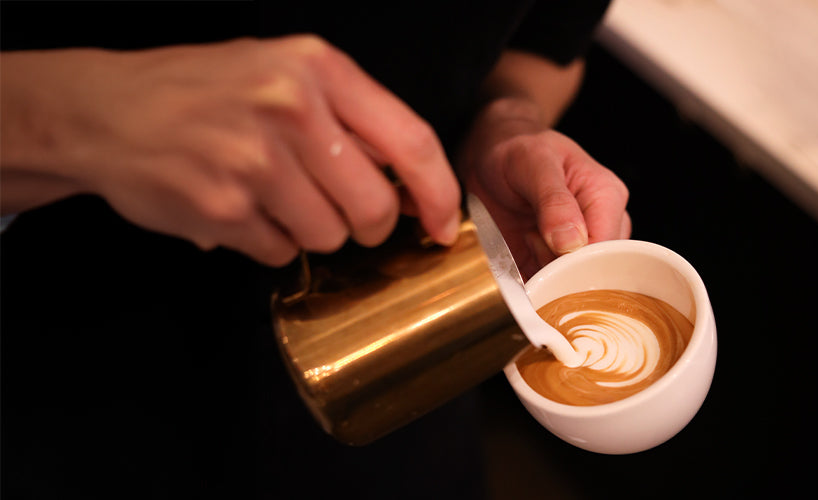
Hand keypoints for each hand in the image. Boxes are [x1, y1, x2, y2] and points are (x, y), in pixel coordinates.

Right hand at [0, 35, 460, 265]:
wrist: (105, 110)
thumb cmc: (205, 91)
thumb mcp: (284, 73)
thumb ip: (349, 118)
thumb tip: (411, 185)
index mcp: (317, 70)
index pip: (411, 141)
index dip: (439, 193)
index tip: (443, 224)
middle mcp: (291, 110)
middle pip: (373, 207)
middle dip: (365, 224)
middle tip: (339, 211)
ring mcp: (254, 161)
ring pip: (328, 237)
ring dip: (309, 231)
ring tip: (272, 197)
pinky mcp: (222, 208)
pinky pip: (280, 253)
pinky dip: (267, 242)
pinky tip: (241, 208)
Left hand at [458, 97, 630, 278]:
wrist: (491, 155)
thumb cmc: (518, 149)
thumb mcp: (534, 163)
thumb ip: (554, 201)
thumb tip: (572, 243)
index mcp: (607, 197)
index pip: (607, 247)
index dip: (576, 260)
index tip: (542, 248)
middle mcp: (602, 225)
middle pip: (595, 272)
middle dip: (558, 269)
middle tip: (530, 239)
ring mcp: (581, 247)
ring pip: (574, 285)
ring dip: (544, 274)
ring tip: (527, 238)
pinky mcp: (557, 263)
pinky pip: (553, 290)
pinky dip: (534, 283)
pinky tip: (521, 255)